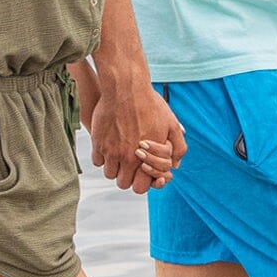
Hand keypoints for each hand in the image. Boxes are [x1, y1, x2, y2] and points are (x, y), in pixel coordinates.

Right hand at [89, 70, 181, 188]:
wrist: (125, 89)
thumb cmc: (149, 105)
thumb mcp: (171, 125)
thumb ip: (178, 148)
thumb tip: (175, 165)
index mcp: (148, 157)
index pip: (141, 187)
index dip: (143, 182)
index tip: (143, 171)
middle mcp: (128, 157)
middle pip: (123, 184)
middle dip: (128, 177)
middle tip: (131, 165)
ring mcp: (111, 151)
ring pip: (109, 174)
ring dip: (115, 168)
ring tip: (120, 155)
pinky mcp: (98, 143)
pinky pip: (98, 161)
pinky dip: (103, 158)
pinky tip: (110, 147)